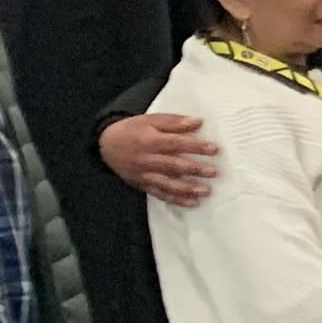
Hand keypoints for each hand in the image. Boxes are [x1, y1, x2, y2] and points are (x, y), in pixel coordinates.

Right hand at [104, 110, 218, 204]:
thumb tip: (198, 122)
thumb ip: (174, 122)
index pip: (175, 144)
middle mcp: (146, 160)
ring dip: (187, 189)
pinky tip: (192, 202)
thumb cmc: (133, 130)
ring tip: (206, 191)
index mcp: (150, 141)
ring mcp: (144, 175)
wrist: (107, 145)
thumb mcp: (151, 120)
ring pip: (167, 183)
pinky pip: (160, 194)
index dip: (195, 147)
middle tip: (213, 172)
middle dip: (194, 169)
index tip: (214, 149)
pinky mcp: (143, 185)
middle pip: (172, 165)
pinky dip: (176, 199)